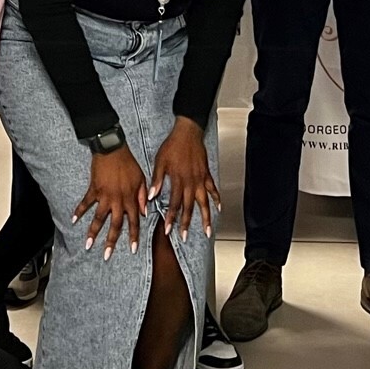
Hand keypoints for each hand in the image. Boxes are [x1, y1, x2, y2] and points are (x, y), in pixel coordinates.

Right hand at [74, 142, 147, 258]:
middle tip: (107, 256)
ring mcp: (104, 196)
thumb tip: (145, 212)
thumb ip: (143, 196)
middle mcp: (118, 200)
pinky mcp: (94, 189)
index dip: (134, 236)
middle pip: (115, 225)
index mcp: (130, 198)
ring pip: (98, 218)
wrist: (112, 148)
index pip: (134, 221)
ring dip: (93, 232)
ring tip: (88, 245)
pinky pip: (85, 203)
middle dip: (111, 242)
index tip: (133, 250)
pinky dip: (79, 211)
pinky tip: (73, 220)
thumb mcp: (141, 178)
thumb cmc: (129, 162)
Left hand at [150, 118, 218, 241]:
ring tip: (208, 230)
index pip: (173, 203)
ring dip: (206, 217)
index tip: (168, 230)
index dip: (170, 218)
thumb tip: (151, 196)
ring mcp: (200, 179)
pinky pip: (212, 189)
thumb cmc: (172, 145)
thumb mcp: (160, 161)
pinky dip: (216, 198)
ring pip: (204, 202)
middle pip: (189, 207)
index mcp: (177, 180)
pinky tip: (218, 208)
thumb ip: (156, 180)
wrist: (187, 132)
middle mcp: (190, 182)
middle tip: (185, 236)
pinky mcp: (206, 174)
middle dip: (186, 223)